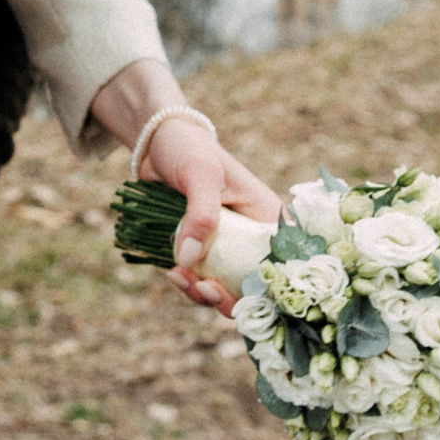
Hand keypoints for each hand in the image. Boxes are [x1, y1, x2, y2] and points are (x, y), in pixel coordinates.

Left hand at [142, 115, 280, 316]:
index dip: (266, 289)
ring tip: (178, 276)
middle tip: (202, 289)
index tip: (237, 293)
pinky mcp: (203, 251)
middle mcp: (253, 239)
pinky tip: (173, 273)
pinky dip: (190, 284)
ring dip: (203, 293)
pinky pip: (202, 280)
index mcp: (268, 220)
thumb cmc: (189, 149)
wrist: (158, 141)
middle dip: (229, 298)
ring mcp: (227, 248)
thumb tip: (190, 259)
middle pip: (254, 286)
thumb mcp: (200, 174)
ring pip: (226, 288)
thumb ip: (201, 215)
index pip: (281, 265)